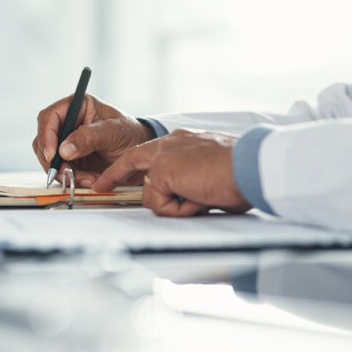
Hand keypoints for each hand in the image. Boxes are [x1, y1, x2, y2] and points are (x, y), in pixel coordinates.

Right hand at [32, 95, 153, 186]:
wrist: (139, 153)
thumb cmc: (130, 134)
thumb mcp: (114, 132)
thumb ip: (89, 137)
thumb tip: (64, 149)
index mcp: (77, 106)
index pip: (49, 117)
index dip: (46, 135)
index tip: (54, 154)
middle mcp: (68, 123)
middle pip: (44, 141)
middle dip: (54, 161)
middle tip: (68, 174)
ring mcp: (67, 142)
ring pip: (50, 159)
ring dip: (65, 173)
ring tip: (88, 179)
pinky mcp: (71, 160)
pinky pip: (61, 171)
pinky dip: (72, 179)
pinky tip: (90, 180)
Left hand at [93, 129, 251, 215]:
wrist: (251, 165)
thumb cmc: (243, 171)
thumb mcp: (212, 173)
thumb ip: (193, 180)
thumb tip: (189, 198)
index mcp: (185, 141)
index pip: (152, 151)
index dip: (134, 165)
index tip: (121, 173)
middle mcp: (172, 142)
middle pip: (132, 160)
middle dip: (114, 175)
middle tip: (101, 186)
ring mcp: (164, 155)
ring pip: (150, 193)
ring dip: (174, 205)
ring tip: (202, 198)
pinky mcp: (162, 171)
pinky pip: (159, 204)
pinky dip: (179, 210)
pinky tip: (198, 199)